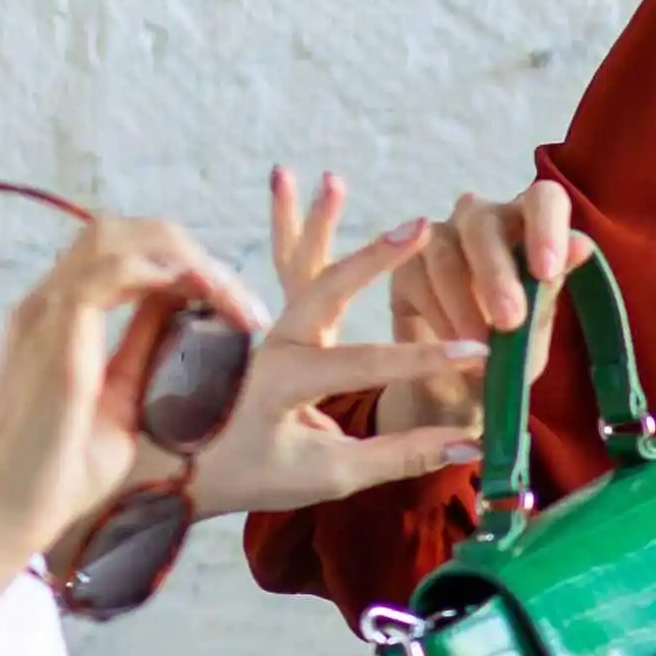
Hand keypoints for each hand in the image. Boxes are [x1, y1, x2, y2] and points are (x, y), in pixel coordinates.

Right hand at [0, 212, 248, 569]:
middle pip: (124, 232)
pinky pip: (113, 266)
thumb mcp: (122, 402)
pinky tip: (209, 299)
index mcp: (58, 319)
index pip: (124, 254)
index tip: (237, 312)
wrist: (6, 517)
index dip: (186, 269)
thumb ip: (144, 351)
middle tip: (244, 306)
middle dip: (194, 254)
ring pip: (119, 237)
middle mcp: (46, 304)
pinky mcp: (52, 330)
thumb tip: (187, 315)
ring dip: (190, 259)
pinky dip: (169, 271)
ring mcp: (44, 312)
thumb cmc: (60, 476)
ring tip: (236, 304)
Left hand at [181, 171, 493, 518]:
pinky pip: (282, 271)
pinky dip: (294, 232)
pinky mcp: (260, 325)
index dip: (427, 358)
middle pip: (326, 287)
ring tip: (332, 181)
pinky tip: (300, 193)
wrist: (176, 470)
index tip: (479, 355)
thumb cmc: (253, 475)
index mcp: (283, 381)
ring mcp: (261, 329)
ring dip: (317, 223)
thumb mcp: (331, 475)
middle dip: (375, 256)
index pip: (366, 361)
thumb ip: (403, 454)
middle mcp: (268, 345)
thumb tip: (470, 444)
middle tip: (421, 226)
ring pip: (296, 266)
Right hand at [371, 182, 590, 439]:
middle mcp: (484, 219)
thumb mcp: (536, 328)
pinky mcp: (406, 264)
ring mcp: (440, 236)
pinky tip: (453, 348)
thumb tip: (581, 245)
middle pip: (485, 222)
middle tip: (510, 322)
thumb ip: (551, 288)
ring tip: (480, 351)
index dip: (545, 227)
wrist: (460, 388)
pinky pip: (417, 277)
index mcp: (529, 225)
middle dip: (497, 275)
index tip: (547, 271)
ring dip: (464, 305)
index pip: (543, 199)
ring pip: (445, 252)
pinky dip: (438, 316)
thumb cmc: (510, 349)